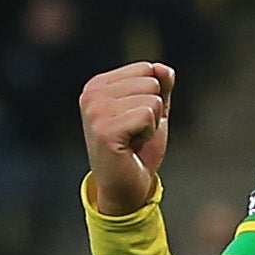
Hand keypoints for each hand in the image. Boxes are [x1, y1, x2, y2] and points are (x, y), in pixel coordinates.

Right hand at [81, 62, 175, 216]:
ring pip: (152, 99)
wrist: (127, 186)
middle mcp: (91, 95)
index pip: (146, 68)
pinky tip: (132, 146)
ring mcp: (95, 112)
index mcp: (98, 85)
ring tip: (133, 139)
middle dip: (154, 109)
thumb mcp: (154, 110)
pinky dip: (148, 133)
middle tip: (135, 131)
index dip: (153, 95)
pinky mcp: (104, 130)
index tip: (135, 118)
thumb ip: (160, 86)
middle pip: (151, 81)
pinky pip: (148, 115)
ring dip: (151, 123)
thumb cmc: (138, 148)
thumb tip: (164, 69)